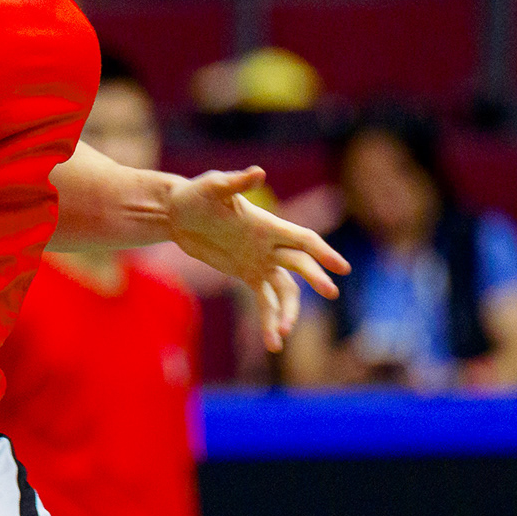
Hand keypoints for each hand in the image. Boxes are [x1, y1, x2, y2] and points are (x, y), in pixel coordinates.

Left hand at [166, 168, 347, 352]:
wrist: (175, 212)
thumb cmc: (196, 194)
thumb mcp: (213, 187)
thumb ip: (235, 182)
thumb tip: (258, 173)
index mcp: (267, 225)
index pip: (302, 239)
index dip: (322, 252)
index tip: (341, 268)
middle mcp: (268, 244)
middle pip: (299, 264)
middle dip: (315, 278)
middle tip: (331, 293)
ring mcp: (259, 261)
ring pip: (284, 290)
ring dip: (287, 311)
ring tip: (283, 334)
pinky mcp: (245, 273)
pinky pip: (263, 300)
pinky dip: (269, 319)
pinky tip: (272, 343)